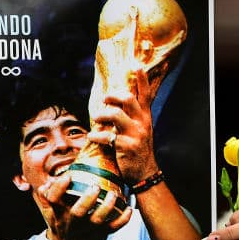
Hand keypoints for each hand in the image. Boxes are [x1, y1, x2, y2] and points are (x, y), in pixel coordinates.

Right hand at [37, 174, 132, 239]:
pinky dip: (123, 219)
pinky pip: (113, 228)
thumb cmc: (61, 227)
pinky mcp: (100, 234)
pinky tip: (129, 209)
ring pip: (97, 220)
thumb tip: (45, 184)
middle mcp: (72, 222)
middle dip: (87, 199)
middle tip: (95, 186)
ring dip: (107, 207)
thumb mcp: (49, 214)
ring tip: (113, 194)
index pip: (53, 200)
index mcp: (58, 213)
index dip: (59, 188)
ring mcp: (87, 229)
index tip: (67, 176)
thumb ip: (46, 198)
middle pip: (78, 212)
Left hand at [88, 69, 158, 183]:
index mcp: (146, 117)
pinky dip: (96, 135)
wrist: (145, 173)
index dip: (142, 80)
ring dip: (101, 114)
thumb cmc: (138, 149)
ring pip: (115, 114)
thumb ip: (132, 115)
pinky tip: (92, 137)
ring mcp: (135, 134)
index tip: (136, 66)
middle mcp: (142, 123)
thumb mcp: (141, 129)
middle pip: (127, 99)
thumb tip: (115, 100)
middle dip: (111, 96)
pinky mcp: (126, 146)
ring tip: (95, 119)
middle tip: (104, 100)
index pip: (146, 95)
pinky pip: (106, 136)